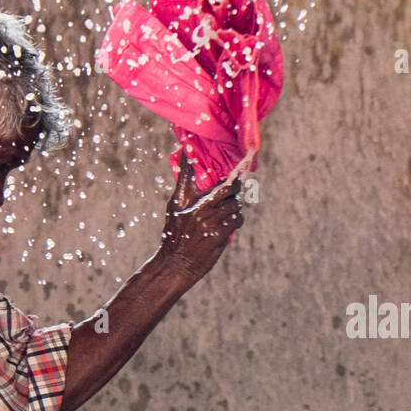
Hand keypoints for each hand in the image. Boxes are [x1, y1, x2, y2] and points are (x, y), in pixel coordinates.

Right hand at [160, 154, 242, 281]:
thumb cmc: (175, 236)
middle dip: (234, 188)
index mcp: (182, 199)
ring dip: (234, 209)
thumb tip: (185, 161)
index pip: (188, 171)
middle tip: (234, 189)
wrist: (175, 265)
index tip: (195, 146)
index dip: (193, 156)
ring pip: (234, 205)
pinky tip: (228, 225)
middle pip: (227, 187)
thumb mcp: (174, 210)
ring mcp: (209, 220)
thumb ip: (183, 187)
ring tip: (226, 214)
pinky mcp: (219, 234)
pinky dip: (235, 222)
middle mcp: (196, 207)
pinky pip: (236, 220)